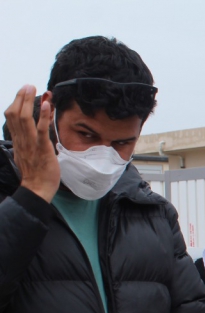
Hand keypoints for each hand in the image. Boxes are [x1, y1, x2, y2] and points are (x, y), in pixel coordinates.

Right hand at [4, 86, 59, 201]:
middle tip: (28, 85)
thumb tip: (34, 131)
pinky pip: (40, 130)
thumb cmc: (36, 174)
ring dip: (29, 102)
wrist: (37, 189)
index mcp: (18, 141)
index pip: (12, 118)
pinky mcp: (42, 149)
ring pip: (25, 119)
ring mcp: (30, 144)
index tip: (23, 92)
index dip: (16, 103)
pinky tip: (46, 105)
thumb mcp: (27, 154)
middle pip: (15, 114)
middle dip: (21, 97)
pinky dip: (43, 116)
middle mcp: (21, 140)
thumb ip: (28, 142)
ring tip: (34, 89)